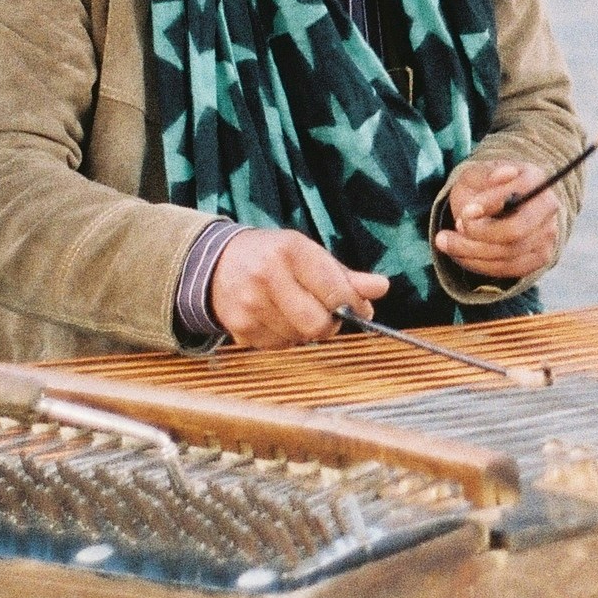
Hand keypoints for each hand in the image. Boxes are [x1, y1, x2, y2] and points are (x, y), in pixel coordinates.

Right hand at [207, 228, 383, 349]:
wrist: (215, 263)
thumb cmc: (273, 257)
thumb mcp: (309, 255)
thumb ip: (347, 276)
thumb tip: (382, 288)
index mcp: (290, 250)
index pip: (335, 291)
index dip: (353, 305)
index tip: (357, 307)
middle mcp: (267, 276)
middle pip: (318, 324)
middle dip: (329, 323)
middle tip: (323, 310)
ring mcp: (250, 304)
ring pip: (300, 339)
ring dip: (305, 330)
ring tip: (292, 308)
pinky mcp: (240, 328)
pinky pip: (280, 347)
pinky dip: (285, 337)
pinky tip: (275, 317)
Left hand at [433, 156, 564, 286]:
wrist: (494, 207)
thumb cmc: (482, 188)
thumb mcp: (475, 175)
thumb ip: (486, 175)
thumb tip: (503, 175)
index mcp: (535, 179)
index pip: (516, 198)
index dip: (489, 207)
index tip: (465, 211)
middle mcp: (548, 208)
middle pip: (514, 233)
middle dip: (475, 238)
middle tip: (445, 234)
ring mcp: (547, 235)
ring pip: (507, 255)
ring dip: (470, 253)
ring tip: (445, 242)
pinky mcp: (539, 258)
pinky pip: (508, 270)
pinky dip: (479, 265)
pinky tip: (461, 254)